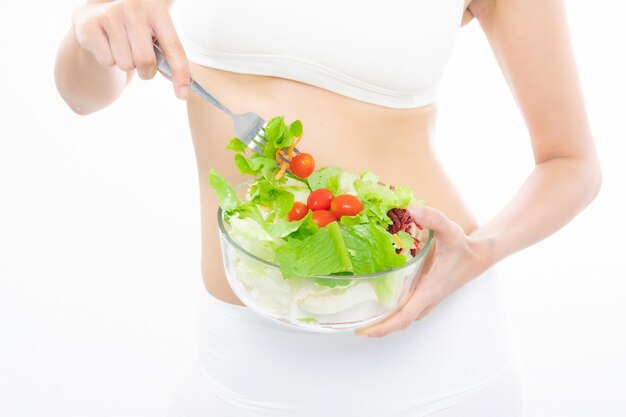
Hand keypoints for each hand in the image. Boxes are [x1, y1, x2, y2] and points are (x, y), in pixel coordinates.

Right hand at [71, 0, 189, 98]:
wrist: (96, 15)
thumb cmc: (134, 30)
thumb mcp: (154, 36)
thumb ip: (168, 58)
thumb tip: (182, 88)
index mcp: (156, 8)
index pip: (173, 46)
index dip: (180, 73)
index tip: (183, 95)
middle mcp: (133, 7)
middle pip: (145, 60)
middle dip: (146, 72)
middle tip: (142, 65)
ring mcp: (110, 13)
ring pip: (125, 63)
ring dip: (125, 64)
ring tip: (121, 48)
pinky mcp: (88, 24)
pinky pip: (106, 61)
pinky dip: (108, 61)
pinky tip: (105, 45)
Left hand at [354, 204, 490, 337]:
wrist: (479, 256)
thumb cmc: (463, 247)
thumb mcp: (449, 230)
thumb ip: (433, 218)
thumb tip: (412, 209)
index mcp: (430, 290)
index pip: (404, 317)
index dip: (383, 327)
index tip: (364, 332)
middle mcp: (427, 299)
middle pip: (399, 322)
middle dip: (377, 327)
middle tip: (353, 327)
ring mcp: (427, 300)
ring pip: (402, 317)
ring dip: (384, 321)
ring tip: (360, 317)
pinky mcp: (426, 295)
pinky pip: (406, 310)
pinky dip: (391, 312)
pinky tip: (377, 303)